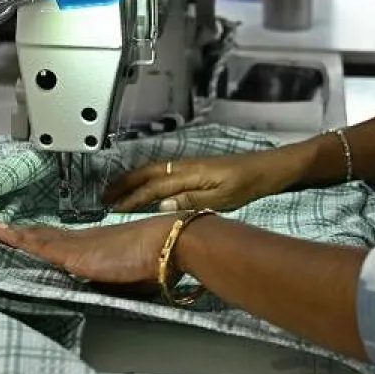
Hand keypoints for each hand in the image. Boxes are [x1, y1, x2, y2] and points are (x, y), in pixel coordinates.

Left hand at [0, 215, 175, 285]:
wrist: (169, 244)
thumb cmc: (159, 260)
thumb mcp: (130, 275)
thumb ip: (111, 278)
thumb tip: (101, 285)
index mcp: (95, 245)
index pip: (59, 241)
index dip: (39, 237)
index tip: (22, 234)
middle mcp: (82, 240)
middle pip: (42, 236)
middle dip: (18, 234)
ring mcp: (76, 245)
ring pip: (35, 238)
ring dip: (11, 235)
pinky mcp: (74, 254)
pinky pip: (38, 245)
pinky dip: (17, 239)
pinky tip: (1, 235)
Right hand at [102, 147, 307, 213]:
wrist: (271, 168)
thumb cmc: (250, 183)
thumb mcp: (223, 198)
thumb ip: (191, 202)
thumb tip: (161, 206)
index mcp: (190, 173)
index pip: (154, 186)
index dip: (132, 198)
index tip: (113, 208)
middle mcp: (186, 165)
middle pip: (147, 172)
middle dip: (124, 184)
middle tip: (103, 197)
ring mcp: (190, 165)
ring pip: (153, 170)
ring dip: (132, 180)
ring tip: (116, 191)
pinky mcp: (197, 168)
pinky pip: (163, 171)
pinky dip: (147, 178)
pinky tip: (144, 186)